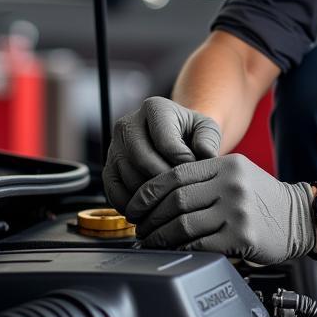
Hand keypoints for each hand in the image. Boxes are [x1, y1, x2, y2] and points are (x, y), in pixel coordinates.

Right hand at [102, 97, 220, 210]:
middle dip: (166, 181)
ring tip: (170, 201)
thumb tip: (204, 154)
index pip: (165, 141)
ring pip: (129, 178)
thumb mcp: (206, 130)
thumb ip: (208, 140)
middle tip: (182, 193)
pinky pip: (114, 192)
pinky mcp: (108, 168)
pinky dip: (132, 205)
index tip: (195, 172)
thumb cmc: (192, 135)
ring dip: (151, 195)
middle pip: (143, 160)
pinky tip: (151, 209)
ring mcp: (114, 147)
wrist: (175, 141)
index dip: (183, 163)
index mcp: (155, 108)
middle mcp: (128, 124)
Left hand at [125, 154, 316, 264]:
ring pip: (183, 224)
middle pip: (175, 200)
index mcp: (225, 165)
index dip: (148, 192)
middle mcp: (231, 184)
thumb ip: (203, 177)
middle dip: (150, 217)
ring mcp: (237, 210)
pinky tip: (174, 250)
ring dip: (160, 236)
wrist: (299, 217)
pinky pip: (199, 244)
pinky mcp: (242, 236)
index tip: (136, 205)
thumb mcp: (236, 174)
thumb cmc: (262, 199)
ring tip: (152, 241)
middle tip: (140, 227)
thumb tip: (159, 195)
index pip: (175, 174)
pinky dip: (180, 249)